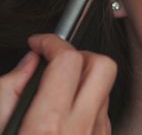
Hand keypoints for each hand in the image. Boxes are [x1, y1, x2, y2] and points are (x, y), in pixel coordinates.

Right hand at [0, 34, 116, 133]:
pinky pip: (103, 110)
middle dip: (80, 54)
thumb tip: (31, 61)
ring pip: (105, 87)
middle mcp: (81, 127)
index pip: (68, 61)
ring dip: (83, 80)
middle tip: (56, 61)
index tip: (39, 43)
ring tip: (56, 90)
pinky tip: (65, 114)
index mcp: (49, 124)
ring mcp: (98, 134)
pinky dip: (87, 102)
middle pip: (103, 66)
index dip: (51, 43)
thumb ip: (10, 88)